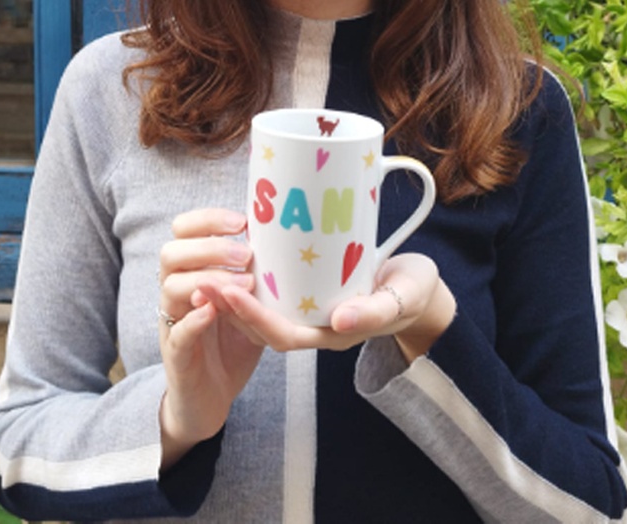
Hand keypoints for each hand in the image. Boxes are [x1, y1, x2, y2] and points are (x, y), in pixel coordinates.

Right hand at [157, 208, 263, 469]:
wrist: (208, 399)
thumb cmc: (230, 346)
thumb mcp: (249, 305)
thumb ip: (259, 277)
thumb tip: (294, 245)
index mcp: (190, 274)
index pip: (182, 232)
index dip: (206, 220)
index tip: (241, 220)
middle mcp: (175, 294)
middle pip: (171, 253)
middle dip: (209, 246)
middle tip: (247, 253)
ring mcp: (172, 324)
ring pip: (170, 287)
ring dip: (209, 279)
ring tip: (244, 284)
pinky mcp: (176, 356)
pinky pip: (178, 332)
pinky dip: (195, 320)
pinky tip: (215, 311)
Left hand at [198, 253, 455, 361]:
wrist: (423, 289)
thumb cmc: (416, 292)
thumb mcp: (404, 297)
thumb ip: (377, 310)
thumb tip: (341, 320)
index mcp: (332, 334)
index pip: (281, 334)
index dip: (251, 317)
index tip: (227, 292)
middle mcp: (316, 327)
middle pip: (263, 326)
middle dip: (230, 307)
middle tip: (203, 281)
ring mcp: (312, 311)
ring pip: (265, 310)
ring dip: (233, 296)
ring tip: (205, 271)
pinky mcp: (312, 293)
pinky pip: (276, 293)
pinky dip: (252, 281)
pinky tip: (234, 258)